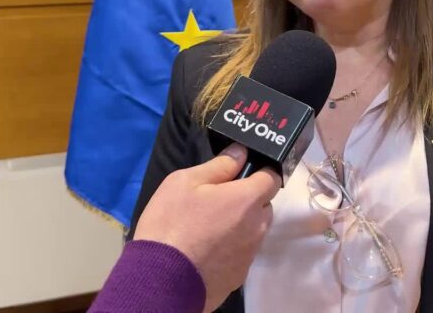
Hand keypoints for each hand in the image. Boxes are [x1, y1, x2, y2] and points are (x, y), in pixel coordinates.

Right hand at [133, 144, 279, 311]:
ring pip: (254, 230)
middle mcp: (257, 227)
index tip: (243, 173)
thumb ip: (219, 165)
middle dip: (248, 200)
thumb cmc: (171, 224)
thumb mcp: (185, 182)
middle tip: (218, 201)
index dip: (260, 172)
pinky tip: (207, 249)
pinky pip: (242, 253)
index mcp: (248, 200)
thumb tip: (241, 152)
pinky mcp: (239, 276)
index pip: (272, 178)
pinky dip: (231, 248)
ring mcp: (250, 254)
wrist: (160, 280)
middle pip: (264, 206)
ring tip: (209, 228)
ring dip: (241, 225)